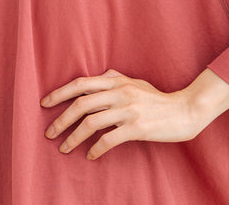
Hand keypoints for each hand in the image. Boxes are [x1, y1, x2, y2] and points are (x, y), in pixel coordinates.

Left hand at [40, 69, 206, 159]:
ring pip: (91, 123)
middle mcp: (121, 93)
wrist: (184, 111)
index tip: (45, 103)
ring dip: (73, 138)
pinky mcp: (136, 127)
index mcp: (118, 81)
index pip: (82, 84)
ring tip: (64, 148)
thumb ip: (118, 78)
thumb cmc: (158, 98)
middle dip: (61, 119)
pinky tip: (91, 156)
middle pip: (82, 104)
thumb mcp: (137, 82)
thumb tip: (102, 73)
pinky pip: (108, 140)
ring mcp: (129, 110)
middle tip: (49, 133)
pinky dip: (95, 149)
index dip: (60, 92)